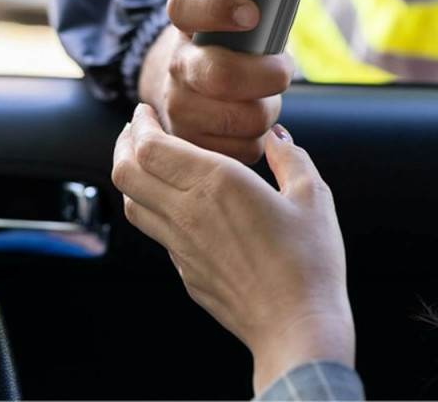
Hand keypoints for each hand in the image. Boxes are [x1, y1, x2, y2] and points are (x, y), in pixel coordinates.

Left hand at [112, 104, 354, 394]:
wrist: (297, 327)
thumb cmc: (309, 260)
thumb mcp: (312, 195)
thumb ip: (290, 157)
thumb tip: (277, 137)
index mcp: (217, 184)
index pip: (152, 146)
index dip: (141, 124)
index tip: (145, 110)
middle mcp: (189, 212)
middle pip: (127, 172)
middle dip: (124, 144)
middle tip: (136, 128)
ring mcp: (181, 247)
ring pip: (132, 204)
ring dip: (131, 175)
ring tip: (145, 161)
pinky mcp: (186, 272)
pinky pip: (156, 231)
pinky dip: (152, 206)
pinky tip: (175, 203)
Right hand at [138, 0, 293, 162]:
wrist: (192, 85)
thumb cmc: (230, 47)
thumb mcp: (236, 15)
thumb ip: (259, 4)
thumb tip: (284, 10)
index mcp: (186, 21)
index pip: (189, 5)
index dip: (219, 9)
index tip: (250, 14)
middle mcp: (176, 64)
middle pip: (224, 76)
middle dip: (269, 75)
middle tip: (281, 70)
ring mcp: (178, 108)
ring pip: (246, 117)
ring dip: (268, 109)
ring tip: (262, 97)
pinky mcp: (193, 145)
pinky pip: (246, 147)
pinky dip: (259, 136)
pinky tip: (249, 120)